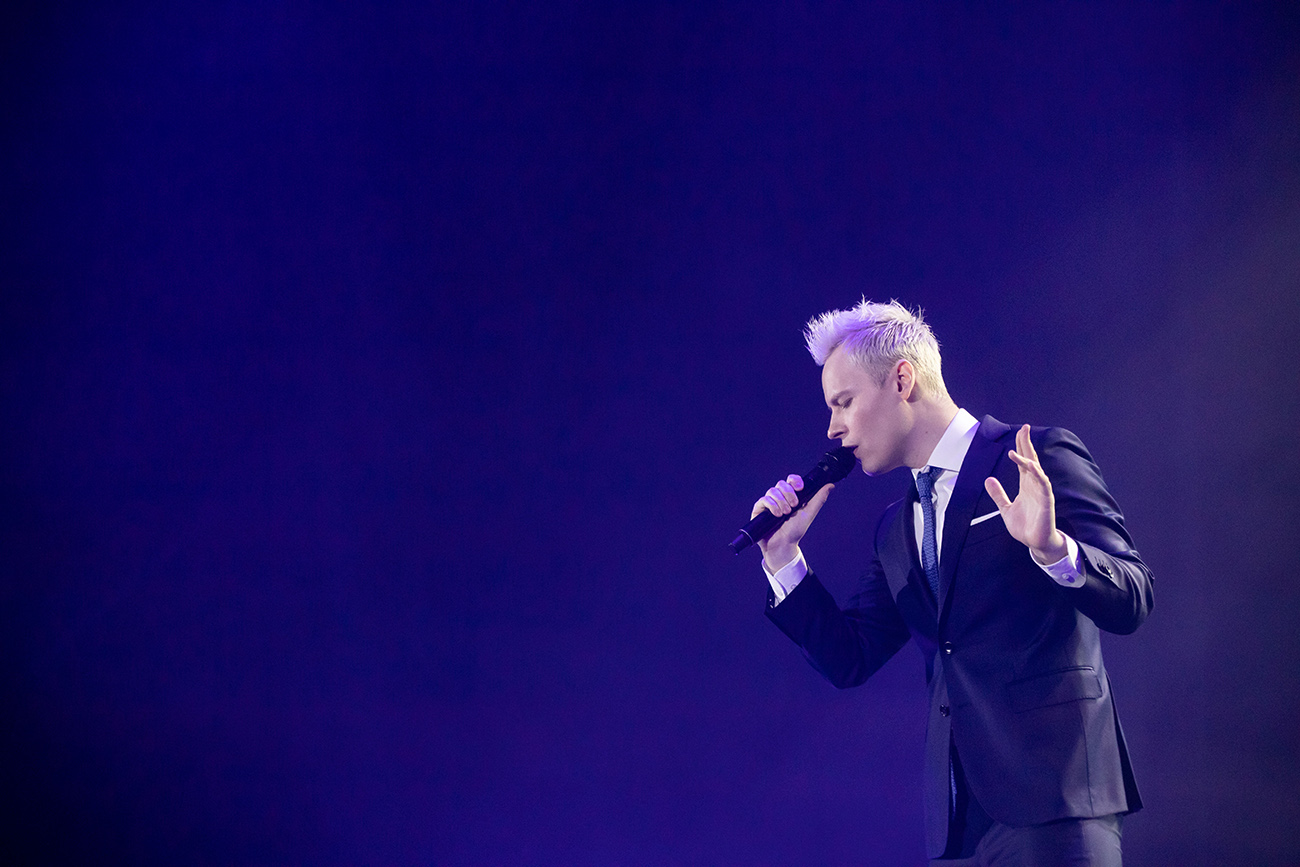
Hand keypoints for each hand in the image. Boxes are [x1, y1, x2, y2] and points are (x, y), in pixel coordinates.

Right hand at [750, 474, 834, 572]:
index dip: (795, 480)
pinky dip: (772, 505)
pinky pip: (763, 500)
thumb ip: (819, 499)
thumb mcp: (809, 513)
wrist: (783, 545)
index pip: (791, 481)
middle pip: (781, 484)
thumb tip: (830, 485)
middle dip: (789, 493)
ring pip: (772, 491)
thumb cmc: (795, 531)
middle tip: (794, 505)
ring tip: (785, 513)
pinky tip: (777, 515)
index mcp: (791, 496)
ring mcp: (768, 503)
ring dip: (781, 501)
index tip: (800, 487)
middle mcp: (779, 497)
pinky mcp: (759, 510)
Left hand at [983, 424, 1067, 563]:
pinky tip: (1031, 466)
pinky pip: (1043, 484)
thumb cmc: (1025, 526)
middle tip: (1025, 428)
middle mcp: (1035, 485)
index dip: (1022, 447)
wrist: (1035, 543)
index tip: (1020, 432)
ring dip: (1028, 459)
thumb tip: (988, 479)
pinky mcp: (1046, 501)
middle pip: (1031, 460)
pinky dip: (1037, 474)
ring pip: (1036, 470)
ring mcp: (1042, 492)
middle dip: (1027, 444)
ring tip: (1017, 448)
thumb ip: (998, 494)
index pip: (1024, 461)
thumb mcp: (1005, 508)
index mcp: (1026, 485)